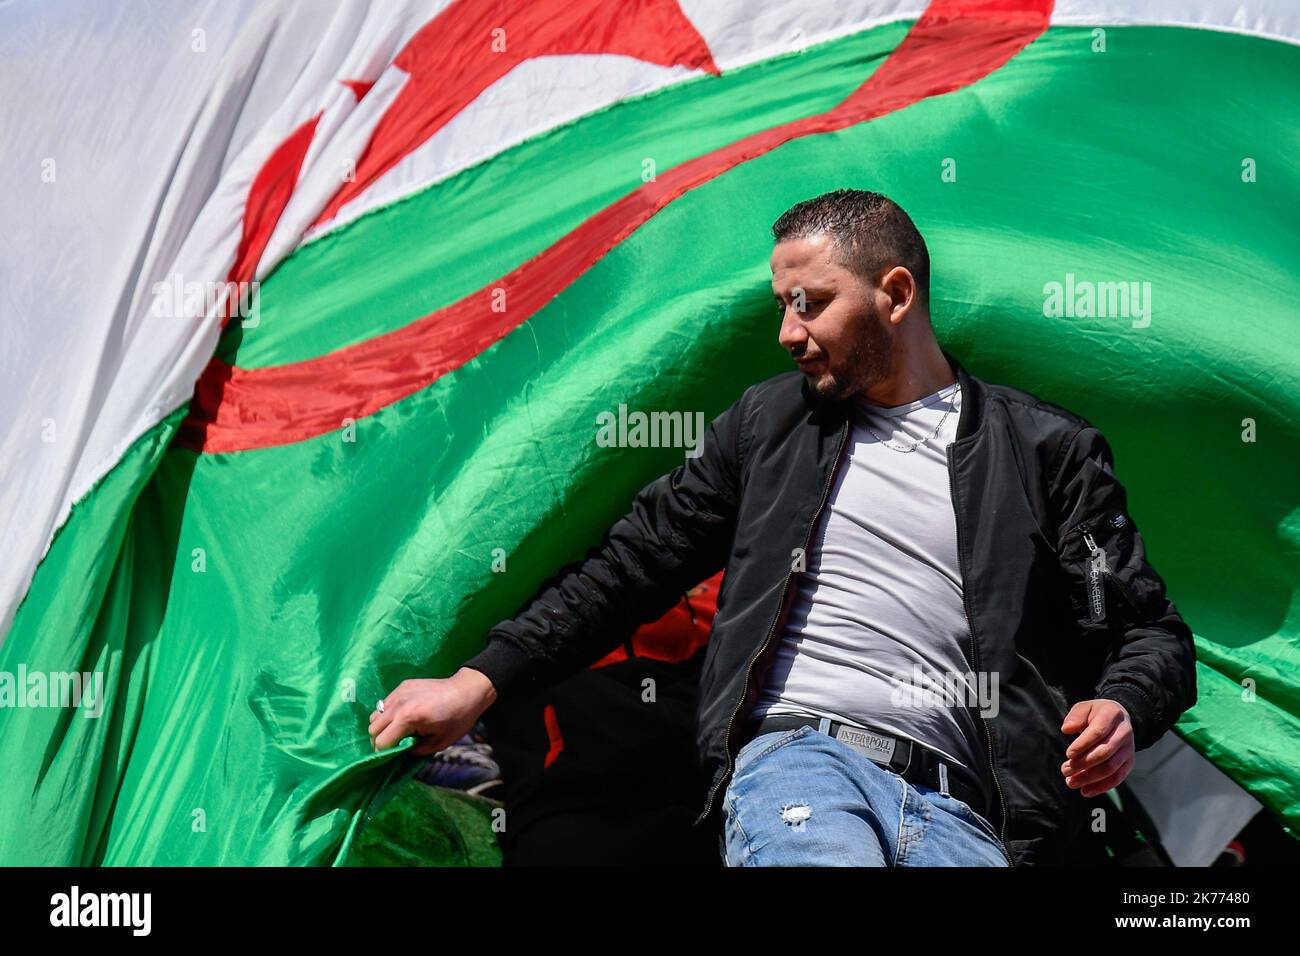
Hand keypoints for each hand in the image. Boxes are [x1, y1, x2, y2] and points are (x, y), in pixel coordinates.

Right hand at [368, 668, 497, 754]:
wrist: (467, 691)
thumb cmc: (458, 718)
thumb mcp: (440, 742)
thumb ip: (417, 751)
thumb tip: (401, 754)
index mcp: (408, 718)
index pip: (381, 741)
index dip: (385, 752)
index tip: (394, 755)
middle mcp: (398, 704)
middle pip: (373, 728)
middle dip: (381, 740)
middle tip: (395, 744)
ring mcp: (399, 692)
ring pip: (375, 715)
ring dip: (382, 726)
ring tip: (398, 730)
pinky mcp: (402, 686)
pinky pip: (385, 703)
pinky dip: (389, 713)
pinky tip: (404, 715)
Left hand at [1060, 699, 1134, 797]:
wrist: (1118, 718)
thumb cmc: (1095, 714)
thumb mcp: (1084, 707)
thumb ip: (1075, 716)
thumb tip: (1066, 729)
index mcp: (1113, 714)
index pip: (1098, 732)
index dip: (1083, 744)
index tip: (1068, 754)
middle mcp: (1124, 732)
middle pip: (1105, 752)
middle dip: (1083, 763)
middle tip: (1064, 770)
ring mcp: (1129, 749)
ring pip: (1111, 768)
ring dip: (1089, 778)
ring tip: (1071, 782)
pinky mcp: (1129, 762)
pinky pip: (1117, 778)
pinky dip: (1101, 787)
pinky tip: (1085, 791)